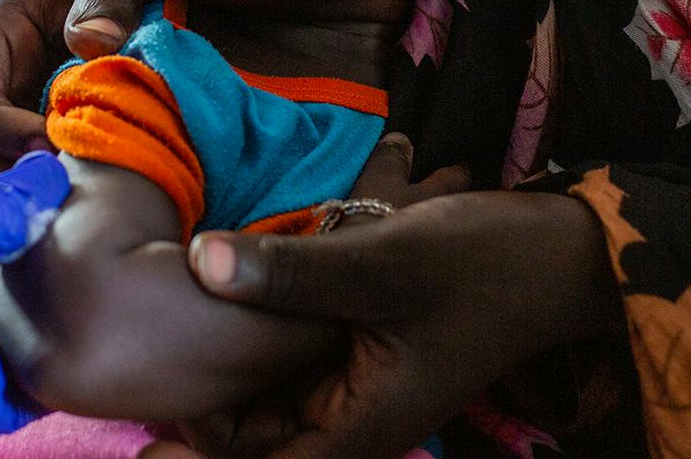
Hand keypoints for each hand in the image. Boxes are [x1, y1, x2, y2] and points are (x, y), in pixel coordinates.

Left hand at [183, 154, 619, 456]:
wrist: (547, 251)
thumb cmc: (477, 265)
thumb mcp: (382, 264)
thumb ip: (292, 272)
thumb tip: (199, 262)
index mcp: (361, 424)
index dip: (200, 449)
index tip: (148, 420)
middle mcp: (353, 415)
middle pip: (258, 433)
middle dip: (205, 408)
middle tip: (143, 371)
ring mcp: (354, 380)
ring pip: (271, 390)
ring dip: (227, 372)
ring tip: (162, 339)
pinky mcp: (355, 344)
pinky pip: (292, 355)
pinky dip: (257, 340)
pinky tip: (218, 305)